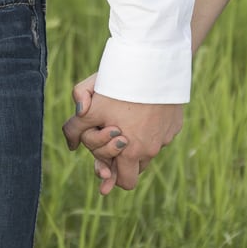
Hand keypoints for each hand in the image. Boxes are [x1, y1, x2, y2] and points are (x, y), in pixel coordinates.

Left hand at [62, 75, 182, 194]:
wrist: (152, 65)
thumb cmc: (118, 89)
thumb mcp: (89, 109)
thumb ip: (74, 129)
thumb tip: (71, 146)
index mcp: (131, 153)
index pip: (124, 182)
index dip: (111, 172)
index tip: (102, 162)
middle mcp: (152, 150)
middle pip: (137, 169)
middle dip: (123, 160)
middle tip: (112, 141)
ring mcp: (167, 137)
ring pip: (149, 150)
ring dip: (137, 143)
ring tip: (126, 122)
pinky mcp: (175, 123)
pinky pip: (161, 133)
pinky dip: (151, 128)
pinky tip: (142, 110)